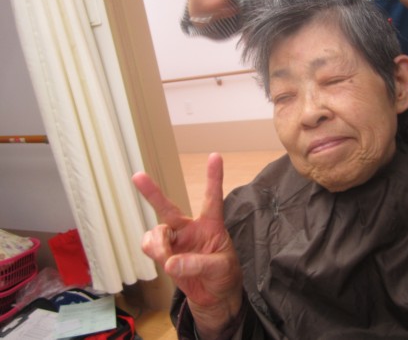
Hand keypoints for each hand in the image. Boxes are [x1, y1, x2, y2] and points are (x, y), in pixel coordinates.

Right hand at [133, 153, 242, 337]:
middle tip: (137, 176)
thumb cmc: (224, 277)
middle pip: (169, 207)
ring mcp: (175, 241)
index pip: (213, 198)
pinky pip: (149, 246)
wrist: (215, 297)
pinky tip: (164, 262)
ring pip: (156, 233)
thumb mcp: (221, 269)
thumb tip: (171, 263)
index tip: (215, 155)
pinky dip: (153, 253)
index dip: (214, 177)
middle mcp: (190, 228)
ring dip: (158, 246)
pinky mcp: (164, 254)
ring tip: (168, 260)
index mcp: (212, 225)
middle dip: (152, 193)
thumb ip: (199, 265)